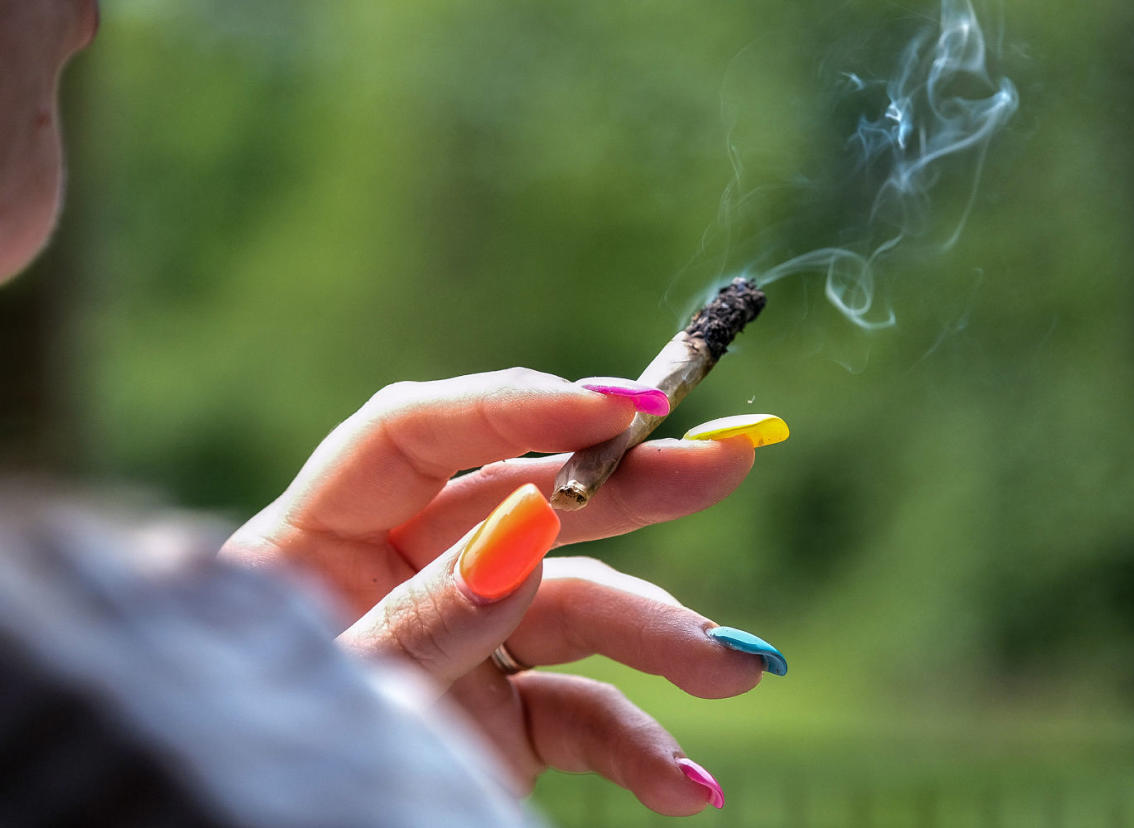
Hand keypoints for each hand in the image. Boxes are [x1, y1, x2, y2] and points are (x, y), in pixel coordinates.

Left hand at [222, 368, 782, 814]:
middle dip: (628, 486)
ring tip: (731, 668)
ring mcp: (459, 645)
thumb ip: (423, 619)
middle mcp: (397, 578)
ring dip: (658, 635)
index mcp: (315, 544)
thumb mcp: (342, 691)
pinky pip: (580, 714)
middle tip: (722, 461)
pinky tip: (685, 784)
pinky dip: (637, 746)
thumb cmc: (276, 767)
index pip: (414, 435)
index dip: (512, 407)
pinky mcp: (499, 719)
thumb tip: (525, 530)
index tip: (613, 409)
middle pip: (522, 500)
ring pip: (572, 607)